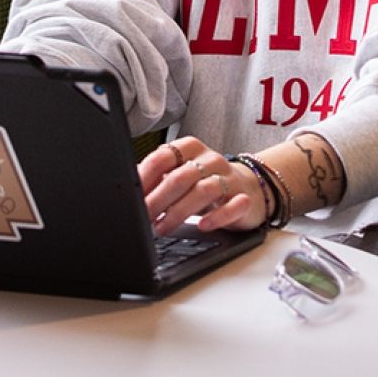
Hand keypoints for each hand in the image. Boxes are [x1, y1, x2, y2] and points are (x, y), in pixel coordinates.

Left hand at [138, 136, 266, 235]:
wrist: (250, 187)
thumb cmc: (206, 181)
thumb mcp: (181, 173)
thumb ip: (158, 176)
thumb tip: (127, 186)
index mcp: (191, 148)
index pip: (163, 157)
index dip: (145, 177)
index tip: (132, 196)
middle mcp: (211, 159)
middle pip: (180, 177)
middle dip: (157, 200)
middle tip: (143, 217)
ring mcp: (230, 178)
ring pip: (204, 191)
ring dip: (178, 212)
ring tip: (162, 228)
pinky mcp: (245, 198)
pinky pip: (233, 206)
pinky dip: (217, 217)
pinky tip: (203, 225)